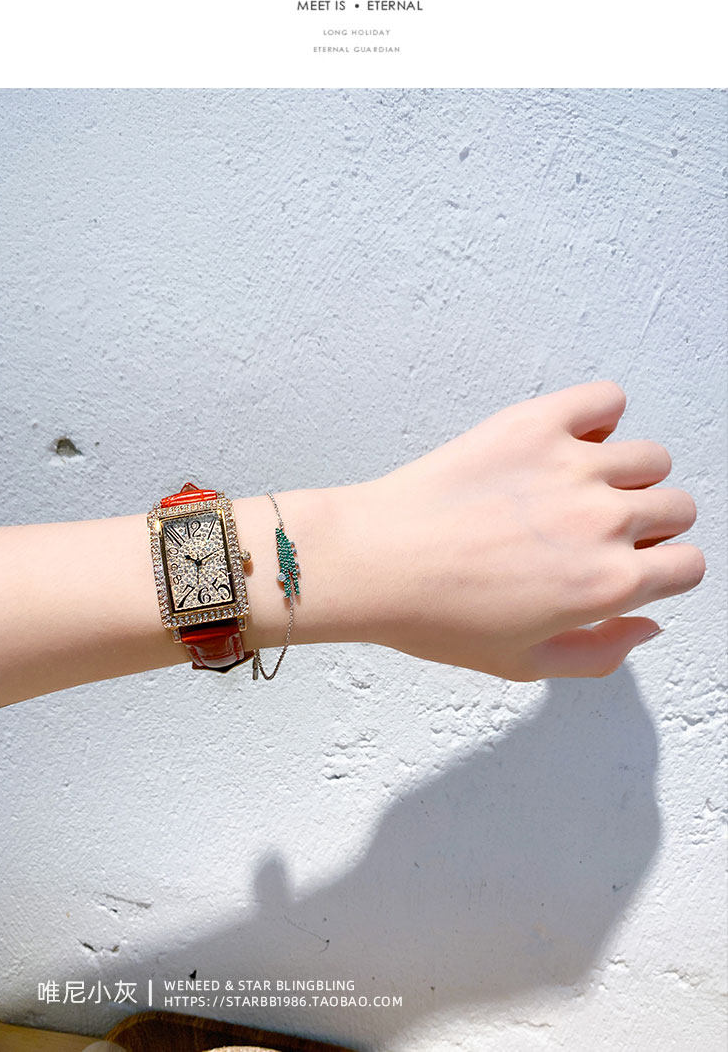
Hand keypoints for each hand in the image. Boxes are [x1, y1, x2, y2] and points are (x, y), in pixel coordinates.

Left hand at [357, 380, 704, 679]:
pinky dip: (599, 416)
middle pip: (677, 508)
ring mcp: (572, 466)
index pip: (689, 565)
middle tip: (598, 531)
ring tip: (580, 488)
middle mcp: (602, 521)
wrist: (375, 560)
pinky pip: (606, 400)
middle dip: (649, 525)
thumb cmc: (434, 614)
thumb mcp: (524, 665)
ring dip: (629, 475)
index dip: (663, 571)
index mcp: (607, 584)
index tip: (635, 566)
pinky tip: (569, 441)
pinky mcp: (536, 425)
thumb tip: (647, 625)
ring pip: (651, 458)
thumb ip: (601, 654)